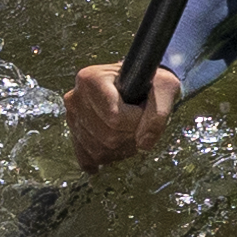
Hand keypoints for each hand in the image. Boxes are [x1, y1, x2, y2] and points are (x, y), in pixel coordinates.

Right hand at [64, 61, 181, 167]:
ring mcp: (72, 117)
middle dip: (131, 135)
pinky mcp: (74, 134)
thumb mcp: (164, 87)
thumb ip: (158, 113)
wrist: (136, 82)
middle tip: (139, 120)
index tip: (144, 110)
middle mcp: (75, 98)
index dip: (137, 122)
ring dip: (122, 148)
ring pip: (99, 150)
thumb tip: (143, 144)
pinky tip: (116, 150)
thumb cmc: (149, 82)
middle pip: (108, 136)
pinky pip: (88, 157)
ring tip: (130, 129)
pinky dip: (106, 157)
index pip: (115, 117)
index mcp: (91, 79)